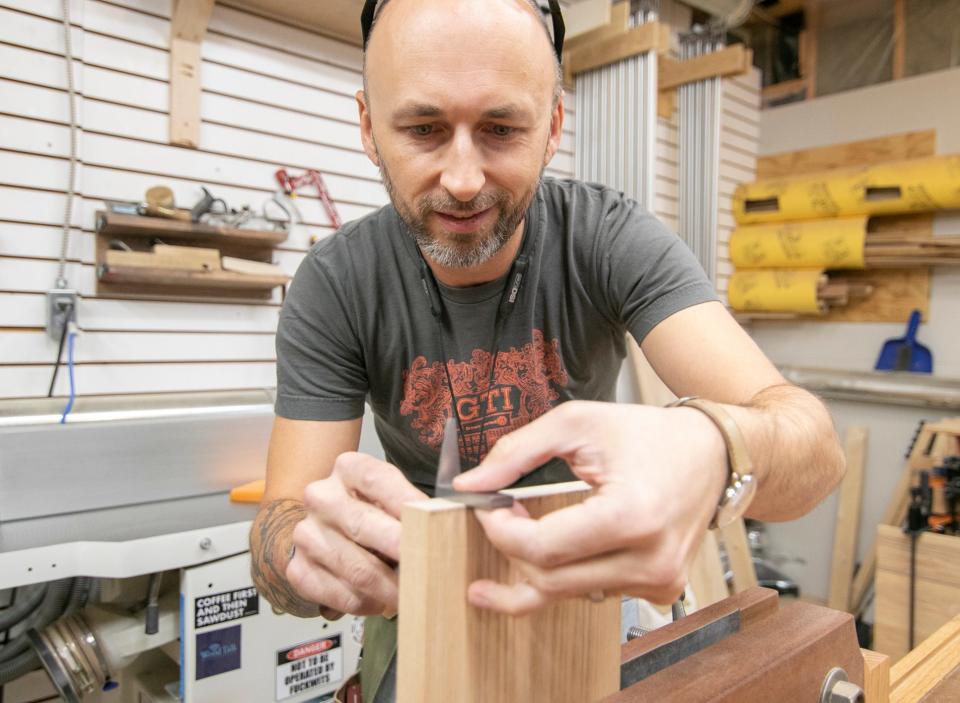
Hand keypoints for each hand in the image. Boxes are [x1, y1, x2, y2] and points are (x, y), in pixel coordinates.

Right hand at [287, 452, 426, 615]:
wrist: (321, 529)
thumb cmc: (369, 510)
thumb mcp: (390, 495)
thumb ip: (412, 505)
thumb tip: (448, 524)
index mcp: (348, 468)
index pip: (379, 480)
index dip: (410, 505)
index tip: (438, 527)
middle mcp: (321, 497)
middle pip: (365, 526)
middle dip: (404, 552)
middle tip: (432, 569)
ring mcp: (306, 534)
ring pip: (357, 569)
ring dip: (391, 588)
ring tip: (416, 594)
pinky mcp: (298, 569)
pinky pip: (342, 595)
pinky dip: (369, 603)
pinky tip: (383, 601)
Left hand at [452, 401, 727, 614]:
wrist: (712, 453)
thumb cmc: (647, 434)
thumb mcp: (576, 424)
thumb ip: (516, 453)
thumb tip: (470, 485)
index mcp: (631, 516)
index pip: (541, 549)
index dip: (500, 530)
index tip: (488, 505)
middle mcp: (649, 560)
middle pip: (548, 580)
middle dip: (511, 549)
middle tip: (498, 515)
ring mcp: (658, 581)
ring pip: (566, 593)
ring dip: (536, 563)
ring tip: (520, 528)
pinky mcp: (660, 590)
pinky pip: (592, 591)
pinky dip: (566, 571)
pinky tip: (555, 547)